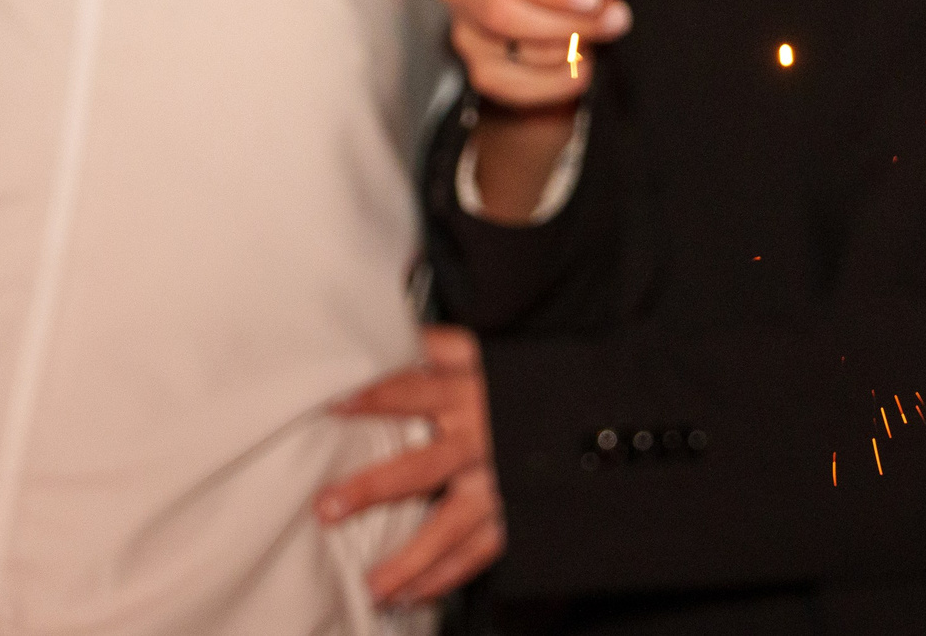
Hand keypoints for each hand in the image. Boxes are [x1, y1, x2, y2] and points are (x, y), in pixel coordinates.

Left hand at [316, 326, 502, 606]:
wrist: (597, 411)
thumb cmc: (529, 379)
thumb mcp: (488, 351)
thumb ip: (439, 345)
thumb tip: (387, 331)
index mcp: (471, 391)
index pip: (413, 390)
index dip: (374, 396)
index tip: (332, 405)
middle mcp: (482, 438)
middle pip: (420, 467)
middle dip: (373, 490)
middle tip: (329, 507)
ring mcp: (500, 481)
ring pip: (450, 525)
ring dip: (409, 558)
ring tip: (372, 584)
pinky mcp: (517, 513)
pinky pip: (480, 552)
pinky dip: (446, 576)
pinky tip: (412, 594)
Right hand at [437, 0, 630, 110]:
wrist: (545, 1)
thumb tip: (607, 12)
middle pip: (501, 12)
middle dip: (565, 23)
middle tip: (611, 22)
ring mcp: (464, 27)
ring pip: (515, 50)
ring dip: (568, 50)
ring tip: (592, 37)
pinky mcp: (477, 67)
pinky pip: (515, 85)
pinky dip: (556, 81)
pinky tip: (577, 67)